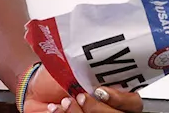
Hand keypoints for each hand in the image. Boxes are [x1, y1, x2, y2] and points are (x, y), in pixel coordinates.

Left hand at [24, 68, 143, 112]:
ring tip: (66, 102)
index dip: (122, 100)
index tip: (102, 90)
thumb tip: (107, 61)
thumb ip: (97, 69)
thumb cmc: (58, 78)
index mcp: (116, 92)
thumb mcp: (79, 67)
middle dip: (99, 108)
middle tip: (82, 96)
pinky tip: (58, 108)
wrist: (34, 91)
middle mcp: (109, 109)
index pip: (134, 103)